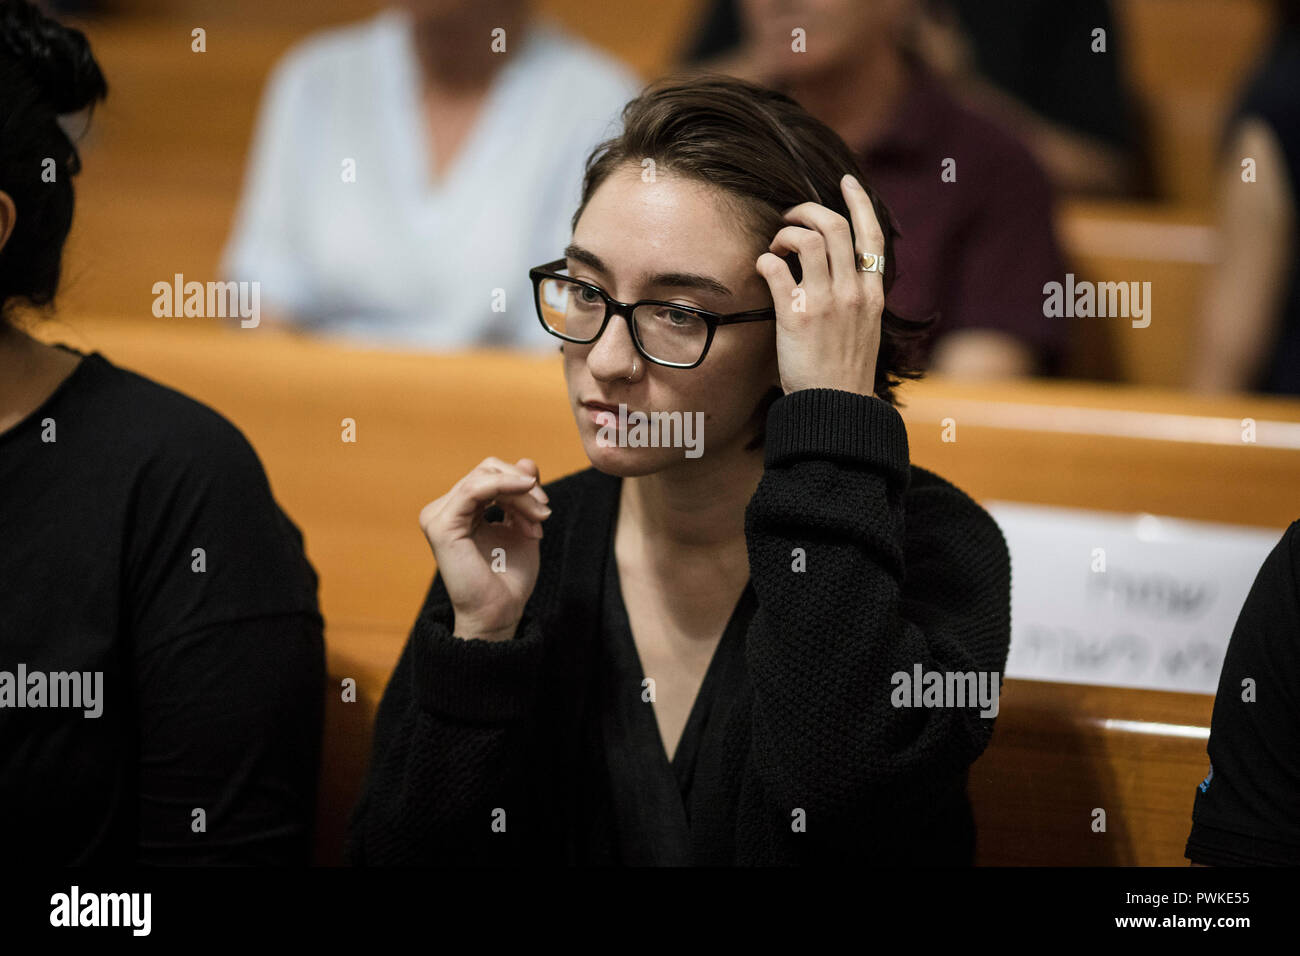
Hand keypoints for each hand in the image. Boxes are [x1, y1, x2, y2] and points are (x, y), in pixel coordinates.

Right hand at [417, 457, 551, 641]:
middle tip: (545, 513)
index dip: (521, 484)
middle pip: (488, 472)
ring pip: (485, 478)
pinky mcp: (440, 525)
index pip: (490, 476)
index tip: (545, 513)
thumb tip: (527, 461)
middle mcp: (444, 510)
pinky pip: (474, 489)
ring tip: (539, 518)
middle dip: (523, 487)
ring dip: (520, 493)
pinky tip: (527, 493)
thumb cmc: (508, 578)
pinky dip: (505, 487)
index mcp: (459, 510)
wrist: (499, 612)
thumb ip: (523, 495)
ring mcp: (438, 516)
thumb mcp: (523, 526)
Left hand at [755, 174, 884, 396]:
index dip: (859, 203)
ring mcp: (826, 302)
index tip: (847, 182)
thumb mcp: (863, 332)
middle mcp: (853, 293)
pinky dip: (765, 260)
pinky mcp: (797, 315)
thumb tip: (837, 276)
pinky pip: (776, 269)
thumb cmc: (843, 375)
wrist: (836, 410)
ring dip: (784, 234)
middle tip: (789, 219)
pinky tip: (761, 269)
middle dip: (808, 211)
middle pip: (835, 226)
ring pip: (806, 239)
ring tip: (775, 248)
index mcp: (872, 296)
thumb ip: (856, 301)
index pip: (873, 237)